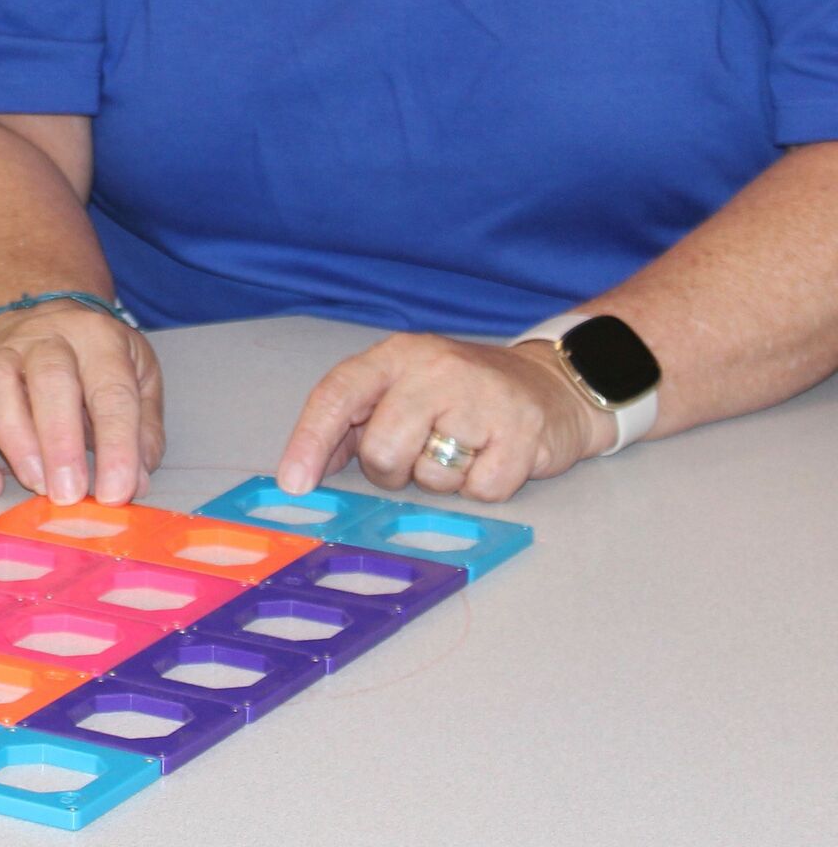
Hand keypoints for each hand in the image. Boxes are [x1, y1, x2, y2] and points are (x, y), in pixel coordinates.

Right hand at [0, 303, 163, 504]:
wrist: (44, 321)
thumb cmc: (97, 359)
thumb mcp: (138, 377)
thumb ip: (143, 429)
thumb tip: (134, 481)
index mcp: (98, 337)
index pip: (110, 390)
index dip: (116, 444)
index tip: (116, 493)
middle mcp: (46, 338)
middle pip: (50, 378)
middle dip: (60, 442)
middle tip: (69, 494)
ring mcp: (0, 356)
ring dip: (16, 441)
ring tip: (36, 485)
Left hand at [276, 333, 614, 502]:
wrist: (552, 383)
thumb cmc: (463, 394)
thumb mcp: (404, 389)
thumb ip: (357, 421)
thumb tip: (307, 468)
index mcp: (395, 355)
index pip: (337, 394)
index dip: (310, 441)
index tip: (294, 484)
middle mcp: (434, 368)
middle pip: (382, 450)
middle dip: (393, 471)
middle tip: (417, 456)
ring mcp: (481, 397)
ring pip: (431, 476)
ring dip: (442, 479)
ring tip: (463, 447)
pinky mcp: (523, 430)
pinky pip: (480, 491)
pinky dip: (484, 487)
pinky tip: (495, 456)